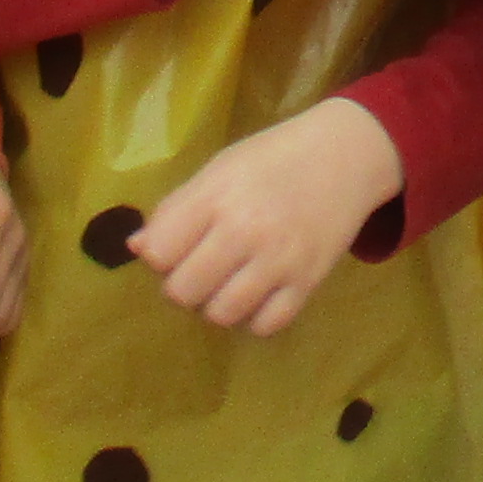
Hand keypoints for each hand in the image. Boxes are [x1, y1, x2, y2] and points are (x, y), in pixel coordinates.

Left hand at [134, 98, 402, 334]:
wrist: (345, 156)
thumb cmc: (273, 158)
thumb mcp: (219, 169)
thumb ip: (176, 208)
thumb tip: (137, 250)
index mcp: (216, 196)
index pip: (158, 253)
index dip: (159, 255)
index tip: (175, 247)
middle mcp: (245, 230)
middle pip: (183, 291)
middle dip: (183, 286)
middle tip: (200, 269)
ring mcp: (279, 260)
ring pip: (221, 314)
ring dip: (215, 305)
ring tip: (227, 284)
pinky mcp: (308, 282)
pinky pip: (266, 325)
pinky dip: (255, 318)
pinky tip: (257, 295)